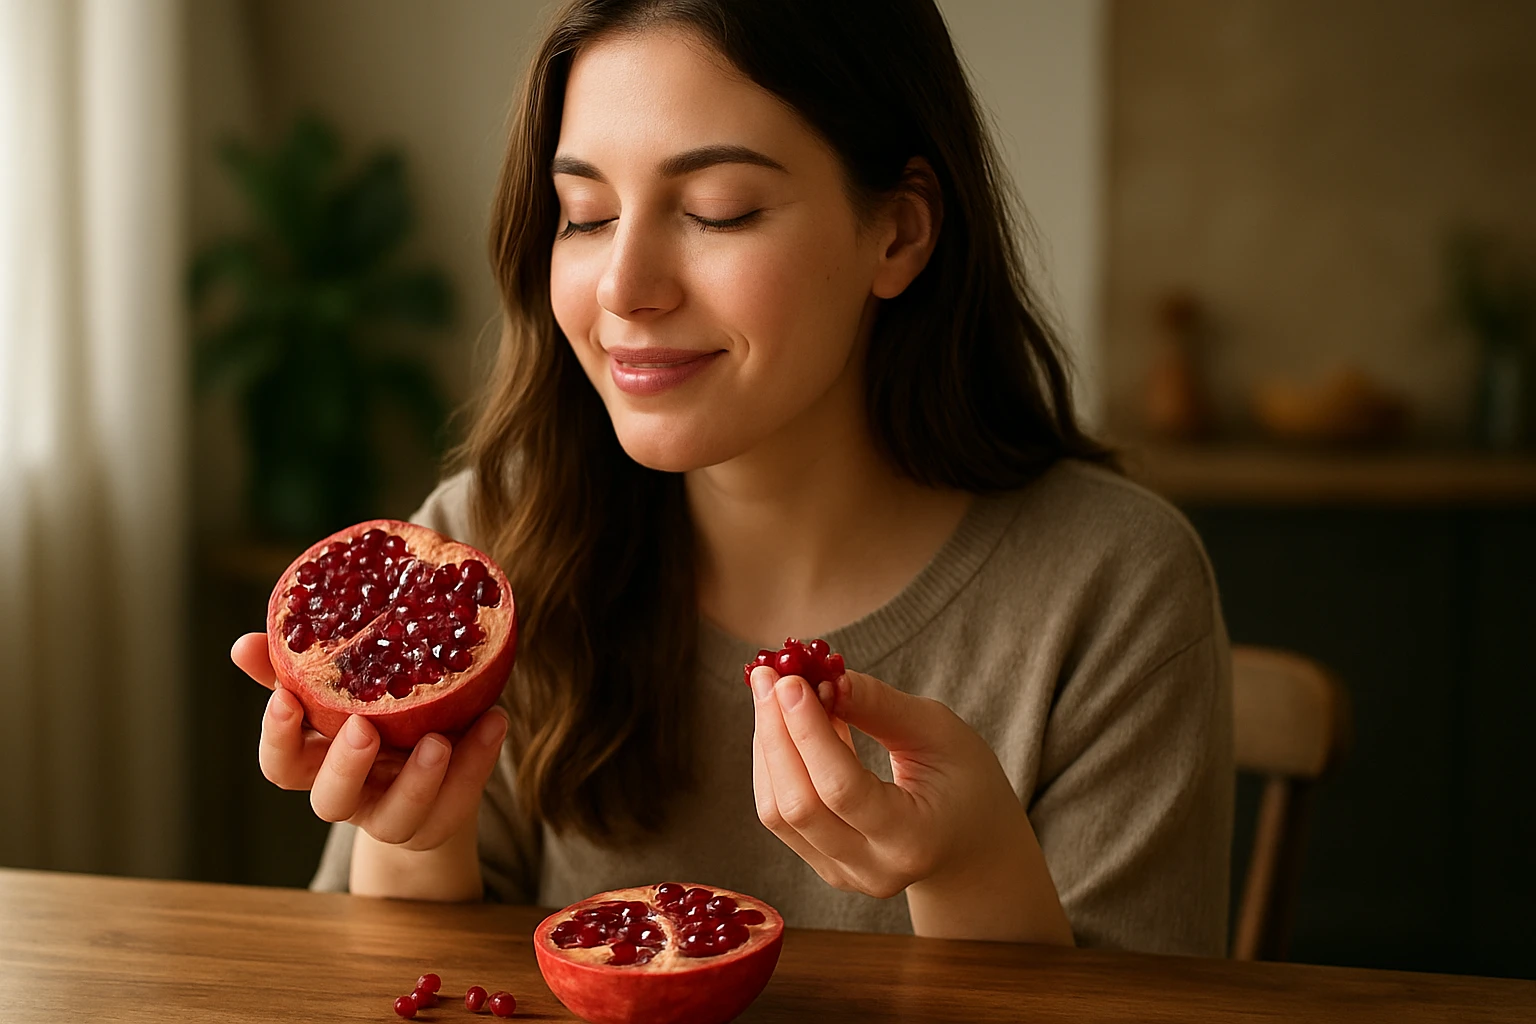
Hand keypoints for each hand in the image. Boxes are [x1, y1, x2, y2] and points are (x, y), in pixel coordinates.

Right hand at [231, 632, 507, 851]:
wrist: (433, 771)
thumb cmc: (378, 718)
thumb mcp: (342, 693)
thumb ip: (303, 670)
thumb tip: (245, 643)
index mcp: (318, 764)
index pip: (281, 764)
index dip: (278, 737)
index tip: (285, 698)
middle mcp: (353, 795)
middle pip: (330, 800)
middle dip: (345, 766)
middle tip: (362, 729)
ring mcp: (396, 815)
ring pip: (398, 817)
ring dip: (419, 779)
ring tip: (438, 740)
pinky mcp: (441, 821)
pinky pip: (459, 801)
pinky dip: (477, 761)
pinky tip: (494, 719)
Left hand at [749, 666, 1071, 943]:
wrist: (972, 843)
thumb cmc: (965, 780)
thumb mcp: (938, 732)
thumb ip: (879, 706)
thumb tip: (822, 677)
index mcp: (913, 840)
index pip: (842, 789)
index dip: (808, 732)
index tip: (790, 680)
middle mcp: (872, 869)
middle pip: (798, 805)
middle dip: (775, 733)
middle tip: (767, 675)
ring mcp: (842, 874)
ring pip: (777, 812)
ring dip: (767, 745)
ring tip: (773, 690)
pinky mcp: (821, 864)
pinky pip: (779, 816)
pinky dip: (774, 763)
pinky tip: (784, 723)